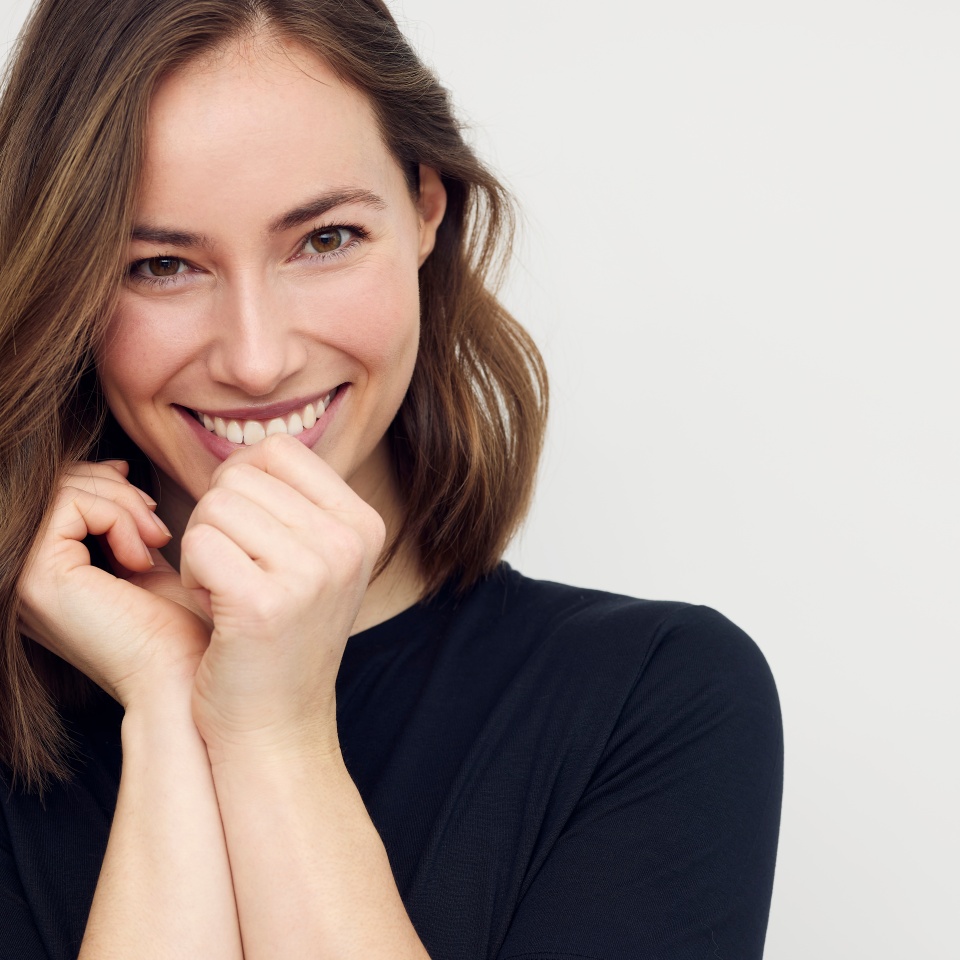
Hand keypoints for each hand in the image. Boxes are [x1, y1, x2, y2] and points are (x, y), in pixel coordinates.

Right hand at [18, 460, 212, 705]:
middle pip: (55, 484)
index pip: (55, 492)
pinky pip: (71, 505)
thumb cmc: (173, 628)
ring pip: (64, 488)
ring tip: (157, 541)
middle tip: (159, 527)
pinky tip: (143, 557)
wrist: (182, 676)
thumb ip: (120, 519)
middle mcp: (21, 573)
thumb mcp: (141, 557)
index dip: (105, 484)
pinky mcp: (37, 576)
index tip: (150, 509)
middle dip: (118, 491)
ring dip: (124, 504)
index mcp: (43, 570)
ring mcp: (21, 575)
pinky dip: (117, 518)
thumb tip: (115, 468)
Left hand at [181, 435, 384, 757]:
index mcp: (363, 524)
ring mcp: (312, 573)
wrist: (276, 726)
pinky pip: (197, 542)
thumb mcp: (313, 559)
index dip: (243, 483)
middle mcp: (347, 543)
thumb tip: (247, 451)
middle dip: (218, 520)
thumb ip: (293, 501)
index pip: (279, 449)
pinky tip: (215, 607)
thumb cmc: (279, 636)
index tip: (248, 534)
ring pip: (213, 506)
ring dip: (202, 546)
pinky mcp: (264, 604)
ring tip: (227, 590)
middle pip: (239, 476)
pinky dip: (191, 573)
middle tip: (237, 572)